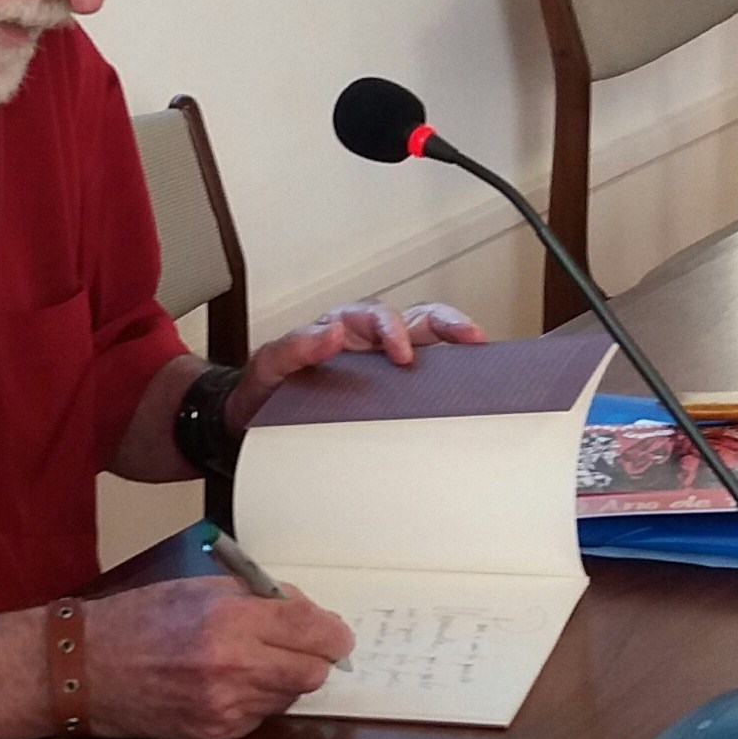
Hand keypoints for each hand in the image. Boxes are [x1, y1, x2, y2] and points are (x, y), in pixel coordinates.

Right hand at [86, 576, 353, 738]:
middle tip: (302, 646)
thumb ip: (255, 596)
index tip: (335, 633)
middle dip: (314, 658)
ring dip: (282, 678)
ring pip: (288, 696)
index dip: (332, 632)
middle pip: (312, 672)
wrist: (90, 666)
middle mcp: (232, 665)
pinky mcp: (216, 733)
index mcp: (228, 617)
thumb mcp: (198, 586)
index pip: (313, 631)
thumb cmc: (139, 619)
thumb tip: (303, 612)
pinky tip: (227, 681)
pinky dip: (255, 698)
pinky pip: (260, 716)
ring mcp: (225, 705)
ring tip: (250, 660)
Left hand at [226, 301, 484, 431]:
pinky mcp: (392, 392)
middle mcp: (367, 341)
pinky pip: (427, 379)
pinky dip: (450, 378)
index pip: (375, 317)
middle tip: (469, 336)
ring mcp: (382, 365)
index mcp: (340, 328)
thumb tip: (329, 333)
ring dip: (456, 344)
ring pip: (429, 344)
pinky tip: (469, 389)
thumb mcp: (268, 366)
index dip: (393, 329)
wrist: (256, 421)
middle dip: (446, 324)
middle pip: (416, 320)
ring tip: (482, 354)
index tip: (401, 354)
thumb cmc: (265, 390)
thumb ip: (293, 347)